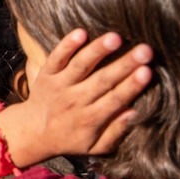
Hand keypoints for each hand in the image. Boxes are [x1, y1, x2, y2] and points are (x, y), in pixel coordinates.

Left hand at [0, 29, 152, 170]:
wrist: (32, 132)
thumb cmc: (71, 138)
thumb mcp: (96, 146)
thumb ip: (116, 131)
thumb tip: (135, 112)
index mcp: (90, 119)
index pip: (115, 99)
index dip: (132, 86)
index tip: (148, 72)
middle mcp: (75, 100)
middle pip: (103, 80)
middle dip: (125, 64)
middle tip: (145, 49)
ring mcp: (59, 86)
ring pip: (80, 65)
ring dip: (97, 50)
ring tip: (115, 37)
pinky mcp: (46, 74)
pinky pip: (56, 58)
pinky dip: (66, 45)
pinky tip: (80, 32)